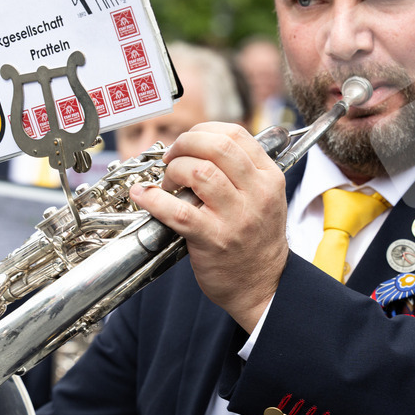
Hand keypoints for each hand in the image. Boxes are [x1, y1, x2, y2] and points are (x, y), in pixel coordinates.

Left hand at [130, 122, 289, 332]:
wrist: (263, 284)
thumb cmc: (257, 239)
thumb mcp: (265, 197)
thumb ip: (243, 171)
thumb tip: (200, 146)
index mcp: (269, 177)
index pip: (236, 134)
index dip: (204, 130)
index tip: (189, 141)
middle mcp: (257, 193)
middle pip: (217, 147)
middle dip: (185, 144)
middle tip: (173, 156)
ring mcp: (236, 217)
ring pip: (198, 172)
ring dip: (173, 171)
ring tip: (168, 182)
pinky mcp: (213, 239)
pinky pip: (178, 212)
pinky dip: (154, 200)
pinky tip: (144, 195)